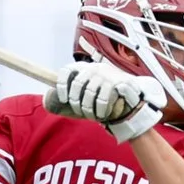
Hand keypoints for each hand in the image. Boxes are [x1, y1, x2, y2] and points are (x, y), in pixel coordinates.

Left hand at [48, 60, 164, 141]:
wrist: (134, 99)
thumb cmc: (107, 98)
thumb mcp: (91, 91)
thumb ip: (76, 92)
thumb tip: (50, 99)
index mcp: (85, 68)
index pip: (67, 70)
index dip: (62, 85)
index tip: (64, 99)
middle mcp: (94, 67)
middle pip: (77, 84)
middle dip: (76, 102)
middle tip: (80, 112)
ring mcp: (106, 74)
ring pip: (89, 94)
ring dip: (88, 109)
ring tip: (92, 116)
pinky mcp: (117, 82)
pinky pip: (102, 99)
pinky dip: (100, 111)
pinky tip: (102, 115)